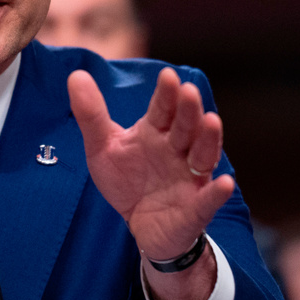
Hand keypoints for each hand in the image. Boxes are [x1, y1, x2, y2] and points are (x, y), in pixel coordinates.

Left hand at [68, 68, 233, 261]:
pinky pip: (208, 199)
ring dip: (208, 139)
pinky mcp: (196, 208)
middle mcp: (178, 150)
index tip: (167, 75)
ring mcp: (190, 178)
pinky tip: (223, 183)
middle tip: (189, 91)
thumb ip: (91, 114)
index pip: (163, 109)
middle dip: (188, 110)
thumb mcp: (102, 147)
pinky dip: (216, 192)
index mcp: (156, 132)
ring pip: (202, 156)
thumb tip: (76, 75)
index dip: (166, 94)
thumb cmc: (126, 179)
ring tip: (211, 121)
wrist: (140, 224)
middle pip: (185, 127)